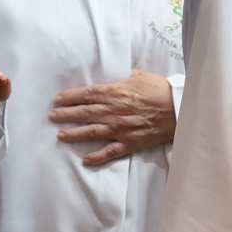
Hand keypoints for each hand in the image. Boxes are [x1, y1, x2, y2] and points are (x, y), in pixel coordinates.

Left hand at [50, 69, 175, 165]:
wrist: (179, 108)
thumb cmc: (160, 90)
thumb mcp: (140, 75)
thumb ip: (122, 74)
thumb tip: (110, 72)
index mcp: (117, 92)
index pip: (88, 94)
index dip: (71, 97)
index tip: (58, 99)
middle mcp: (115, 111)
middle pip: (86, 112)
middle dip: (66, 114)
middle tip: (52, 116)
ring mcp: (122, 129)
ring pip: (93, 132)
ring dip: (75, 134)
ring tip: (61, 134)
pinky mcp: (130, 142)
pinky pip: (111, 151)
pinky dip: (98, 157)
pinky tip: (86, 159)